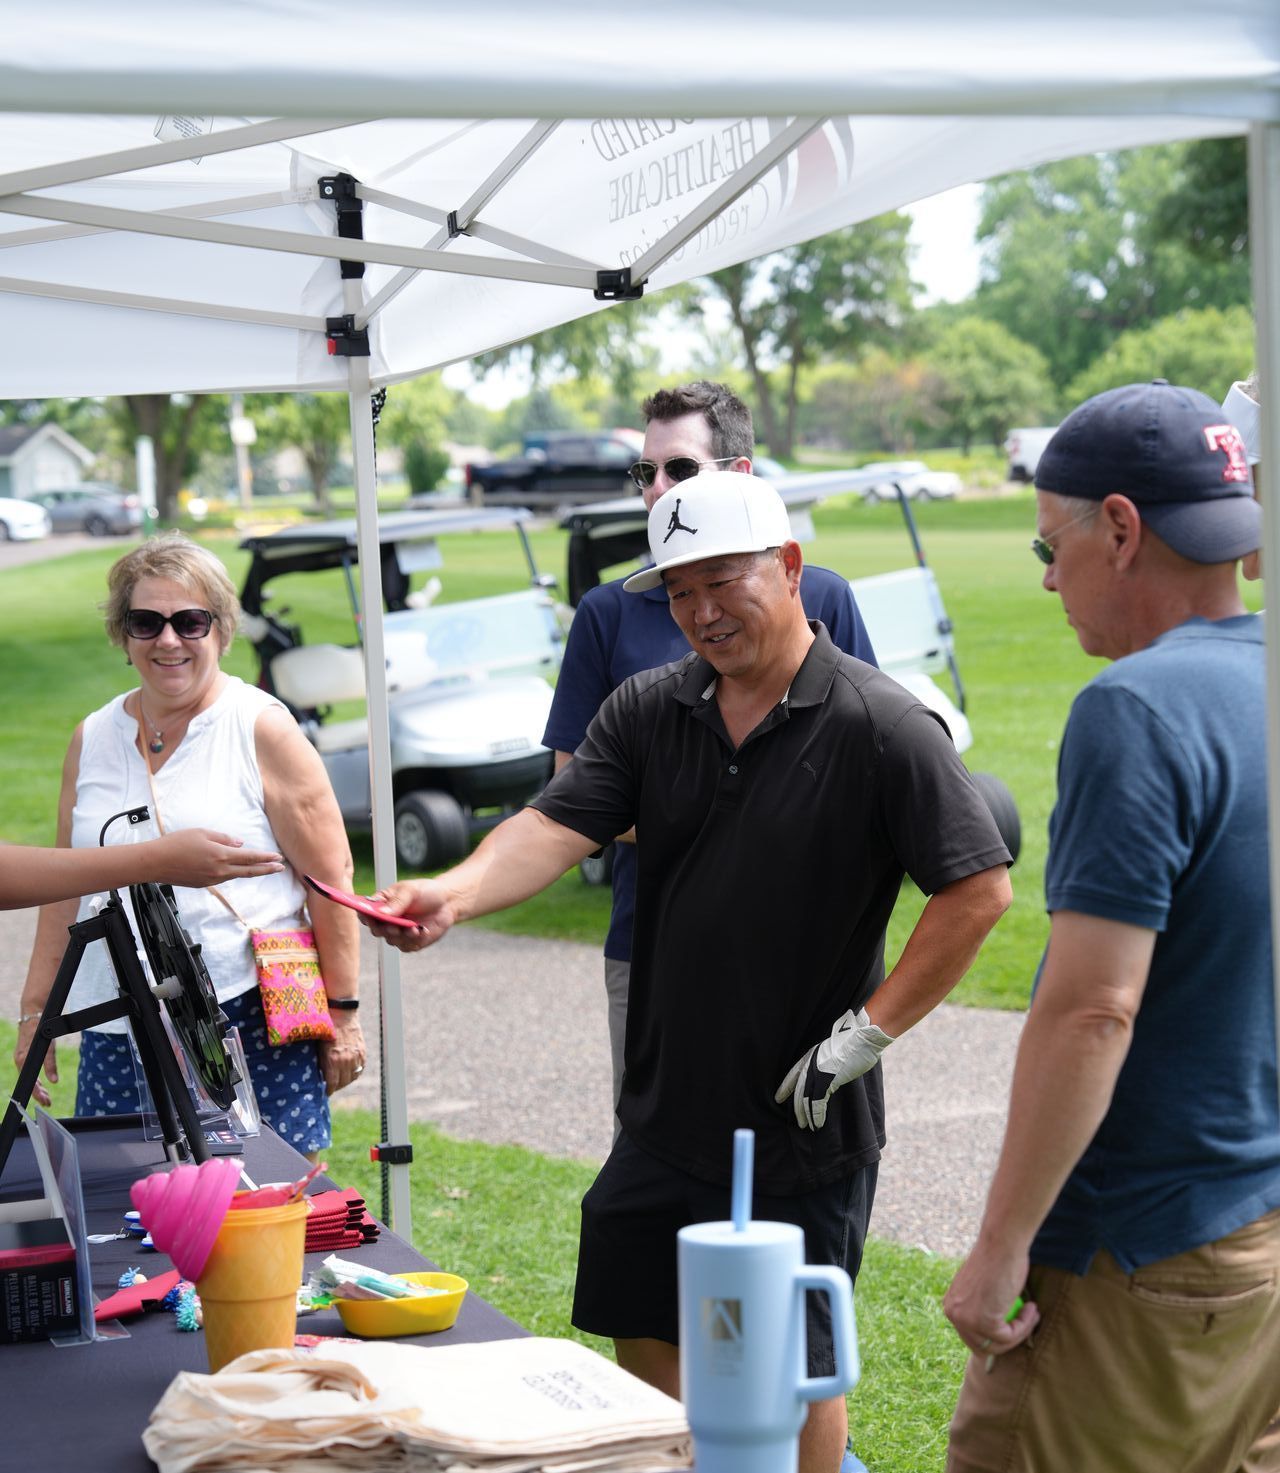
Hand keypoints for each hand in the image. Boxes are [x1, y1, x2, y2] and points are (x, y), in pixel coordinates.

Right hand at [13, 1015, 55, 1107]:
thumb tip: (54, 1081)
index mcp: (22, 1060)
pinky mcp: (23, 1054)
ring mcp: (20, 1057)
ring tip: (46, 1095)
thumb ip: (50, 1064)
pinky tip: (41, 1082)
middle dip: (38, 1094)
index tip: (45, 1102)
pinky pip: (28, 1070)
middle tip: (48, 1102)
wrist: (33, 1013)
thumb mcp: (49, 1047)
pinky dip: (35, 1078)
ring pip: (29, 1077)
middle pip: (29, 1082)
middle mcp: (19, 1060)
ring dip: (37, 1087)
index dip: (38, 1094)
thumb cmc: (40, 1029)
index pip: (30, 1083)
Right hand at [152, 829, 283, 886]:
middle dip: (267, 869)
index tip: (278, 858)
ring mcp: (212, 879)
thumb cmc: (176, 844)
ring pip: (236, 875)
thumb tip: (240, 844)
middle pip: (249, 871)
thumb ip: (224, 838)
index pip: (250, 858)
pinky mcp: (203, 884)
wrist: (155, 862)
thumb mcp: (202, 833)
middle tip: (280, 868)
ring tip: (263, 868)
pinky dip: (233, 873)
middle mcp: (219, 870)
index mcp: (221, 856)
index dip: (266, 858)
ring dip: (251, 872)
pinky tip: (236, 870)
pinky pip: (223, 878)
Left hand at [318, 1012, 365, 1094]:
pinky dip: (354, 1072)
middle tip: (330, 1088)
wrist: (341, 1013)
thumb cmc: (325, 1029)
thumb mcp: (318, 1047)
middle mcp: (346, 1060)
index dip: (328, 1090)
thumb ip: (320, 1062)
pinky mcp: (362, 1051)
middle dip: (336, 1087)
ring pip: (352, 1077)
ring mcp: (356, 1056)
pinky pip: (360, 1068)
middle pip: (342, 1082)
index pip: (332, 1084)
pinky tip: (349, 1072)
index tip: (324, 1093)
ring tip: (339, 1081)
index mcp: (333, 1060)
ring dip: (345, 1080)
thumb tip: (318, 1077)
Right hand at [360, 880, 449, 951]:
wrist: (447, 902)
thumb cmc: (426, 892)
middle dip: (385, 929)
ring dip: (402, 935)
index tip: (371, 917)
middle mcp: (386, 920)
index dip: (365, 916)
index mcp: (381, 904)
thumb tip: (382, 912)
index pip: (365, 912)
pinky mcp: (409, 942)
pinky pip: (406, 946)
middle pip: (376, 930)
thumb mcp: (411, 890)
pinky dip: (414, 939)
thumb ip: (397, 902)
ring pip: (391, 940)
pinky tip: (422, 930)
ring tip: (414, 927)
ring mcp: (397, 932)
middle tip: (395, 926)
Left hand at [775, 1007, 892, 1128]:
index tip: (778, 1097)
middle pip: (799, 1089)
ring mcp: (819, 1071)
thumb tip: (828, 1075)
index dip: (786, 1087)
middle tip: (798, 1121)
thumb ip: (827, 1062)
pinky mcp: (829, 1079)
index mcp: (811, 1055)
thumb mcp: (834, 1050)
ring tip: (806, 1126)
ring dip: (806, 1114)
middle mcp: (812, 1063)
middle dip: (797, 1107)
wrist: (864, 1037)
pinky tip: (817, 1123)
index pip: (793, 1074)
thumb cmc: (855, 1042)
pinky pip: (818, 1101)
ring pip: (806, 1097)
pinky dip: (817, 1114)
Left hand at [943, 1241, 1039, 1357]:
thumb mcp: (984, 1289)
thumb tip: (997, 1336)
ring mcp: (966, 1320)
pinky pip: (1009, 1337)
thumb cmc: (998, 1259)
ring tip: (1032, 1311)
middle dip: (1009, 1340)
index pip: (972, 1337)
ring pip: (998, 1345)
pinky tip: (1031, 1307)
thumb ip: (983, 1309)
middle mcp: (953, 1314)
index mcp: (952, 1305)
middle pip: (982, 1347)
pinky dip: (1025, 1325)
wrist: (1002, 1242)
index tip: (1016, 1326)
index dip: (996, 1337)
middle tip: (1028, 1320)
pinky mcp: (984, 1322)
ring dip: (1021, 1332)